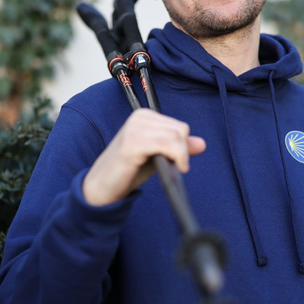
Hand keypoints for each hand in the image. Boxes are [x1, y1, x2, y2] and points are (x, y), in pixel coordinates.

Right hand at [82, 108, 206, 206]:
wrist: (102, 187)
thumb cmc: (128, 171)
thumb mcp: (157, 156)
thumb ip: (177, 148)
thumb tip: (201, 143)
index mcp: (144, 116)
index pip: (178, 125)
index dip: (184, 145)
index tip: (179, 161)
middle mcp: (138, 118)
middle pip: (179, 130)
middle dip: (184, 150)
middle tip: (178, 167)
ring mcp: (134, 130)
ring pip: (175, 137)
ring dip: (181, 156)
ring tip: (176, 168)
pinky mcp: (131, 144)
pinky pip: (166, 145)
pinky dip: (177, 157)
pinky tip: (176, 168)